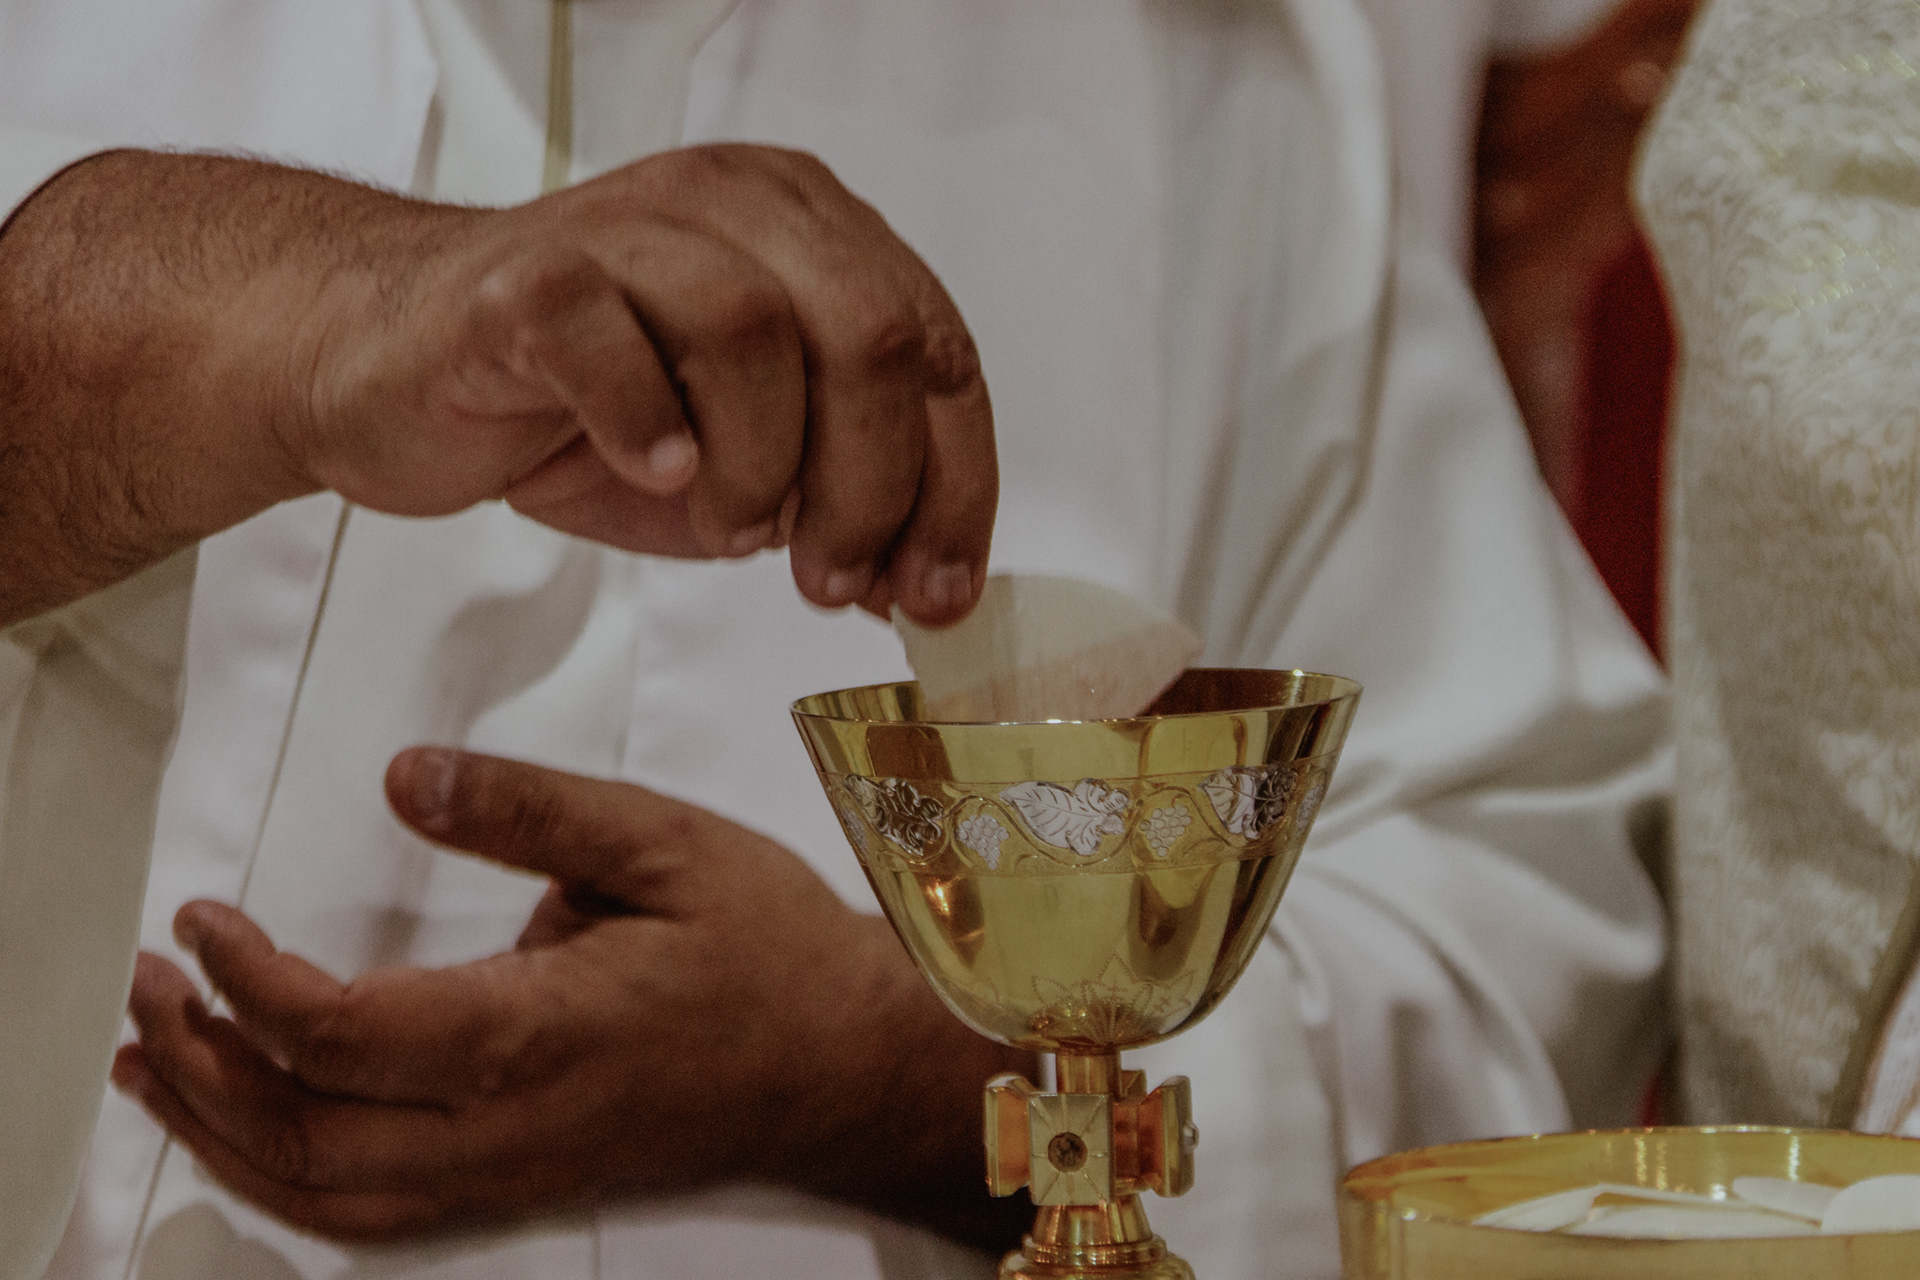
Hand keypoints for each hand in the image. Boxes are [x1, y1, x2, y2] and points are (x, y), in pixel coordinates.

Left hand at [115, 748, 1032, 1245]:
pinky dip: (283, 1179)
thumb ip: (530, 806)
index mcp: (541, 1031)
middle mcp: (511, 1124)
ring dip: (222, 1134)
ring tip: (157, 1060)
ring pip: (325, 1194)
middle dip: (201, 1063)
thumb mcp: (664, 843)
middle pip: (305, 1133)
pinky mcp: (519, 1183)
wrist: (846, 1062)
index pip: (342, 1032)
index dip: (244, 979)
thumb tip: (410, 776)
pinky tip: (248, 1130)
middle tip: (152, 984)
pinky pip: (371, 1214)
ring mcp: (512, 1170)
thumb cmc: (770, 952)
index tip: (201, 918)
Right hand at [294, 145, 994, 620]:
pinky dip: (647, 428)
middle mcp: (732, 207)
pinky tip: (653, 475)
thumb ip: (840, 504)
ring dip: (759, 467)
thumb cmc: (580, 409)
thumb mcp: (743, 469)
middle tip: (827, 579)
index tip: (935, 594)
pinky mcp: (523, 278)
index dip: (955, 485)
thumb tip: (931, 592)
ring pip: (755, 329)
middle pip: (870, 332)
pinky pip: (610, 341)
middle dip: (871, 486)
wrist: (395, 370)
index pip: (938, 351)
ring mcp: (624, 229)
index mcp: (810, 234)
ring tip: (725, 528)